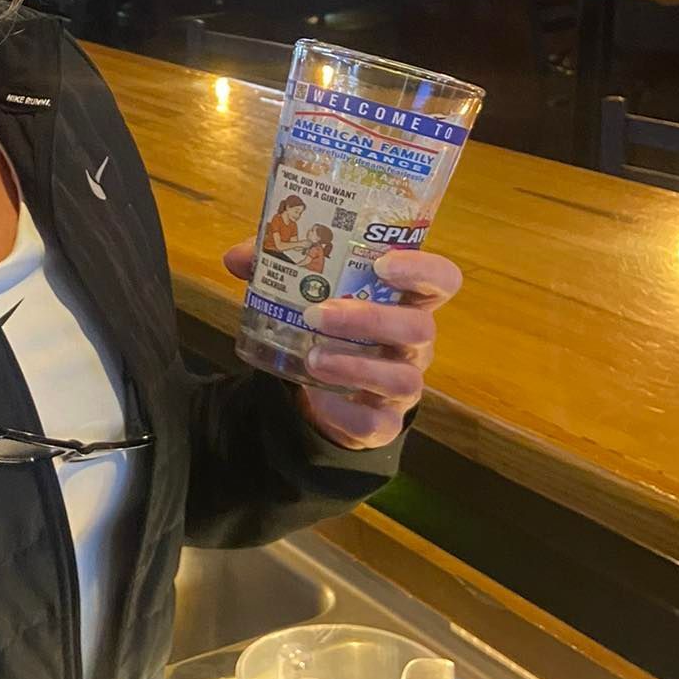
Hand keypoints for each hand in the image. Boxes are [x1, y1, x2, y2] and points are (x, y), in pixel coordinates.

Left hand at [222, 245, 462, 450]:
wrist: (326, 393)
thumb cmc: (330, 328)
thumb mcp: (307, 293)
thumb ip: (278, 268)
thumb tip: (236, 256)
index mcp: (405, 302)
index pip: (441, 281)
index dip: (422, 269)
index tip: (382, 262)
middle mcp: (414, 343)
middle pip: (419, 328)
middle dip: (370, 318)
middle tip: (319, 313)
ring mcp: (403, 385)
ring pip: (401, 377)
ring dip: (355, 365)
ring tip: (312, 357)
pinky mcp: (383, 422)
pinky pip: (372, 422)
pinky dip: (342, 409)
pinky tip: (314, 394)